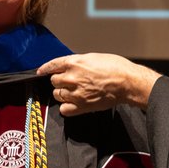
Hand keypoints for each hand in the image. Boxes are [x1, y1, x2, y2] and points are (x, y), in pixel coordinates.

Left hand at [37, 54, 159, 115]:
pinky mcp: (81, 106)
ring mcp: (76, 93)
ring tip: (73, 92)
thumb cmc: (116, 67)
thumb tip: (70, 67)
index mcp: (74, 63)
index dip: (45, 69)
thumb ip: (78, 63)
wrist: (127, 82)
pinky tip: (73, 103)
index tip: (40, 72)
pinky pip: (64, 109)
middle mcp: (72, 77)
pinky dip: (67, 107)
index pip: (52, 65)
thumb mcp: (94, 57)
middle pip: (54, 81)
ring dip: (62, 93)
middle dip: (60, 81)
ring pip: (57, 95)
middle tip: (69, 82)